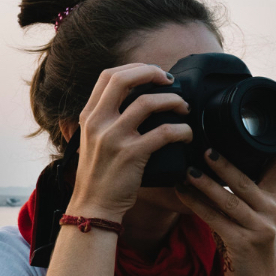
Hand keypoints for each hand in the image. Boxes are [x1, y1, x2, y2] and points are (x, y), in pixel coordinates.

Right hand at [68, 64, 192, 220]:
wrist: (93, 207)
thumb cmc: (98, 176)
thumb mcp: (92, 141)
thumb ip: (106, 120)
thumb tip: (135, 101)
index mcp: (88, 116)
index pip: (108, 76)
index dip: (135, 68)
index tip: (153, 74)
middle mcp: (98, 122)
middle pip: (124, 79)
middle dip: (152, 73)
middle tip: (170, 81)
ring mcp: (113, 138)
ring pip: (148, 102)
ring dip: (173, 100)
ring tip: (184, 107)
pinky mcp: (131, 155)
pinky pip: (164, 132)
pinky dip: (182, 130)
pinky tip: (187, 135)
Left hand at [175, 124, 275, 275]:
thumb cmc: (246, 246)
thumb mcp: (249, 217)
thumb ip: (238, 195)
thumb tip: (214, 166)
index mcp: (270, 201)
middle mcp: (268, 211)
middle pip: (245, 182)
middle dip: (225, 164)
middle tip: (206, 147)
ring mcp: (257, 228)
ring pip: (228, 201)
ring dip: (206, 185)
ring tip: (188, 170)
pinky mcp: (242, 243)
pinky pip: (214, 219)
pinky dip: (196, 205)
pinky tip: (181, 193)